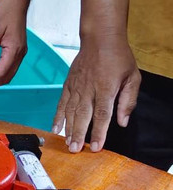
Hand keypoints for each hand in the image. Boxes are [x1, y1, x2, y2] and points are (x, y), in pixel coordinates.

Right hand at [52, 35, 139, 152]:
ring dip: (68, 129)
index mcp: (106, 88)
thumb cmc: (118, 57)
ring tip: (67, 143)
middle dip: (78, 134)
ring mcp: (76, 87)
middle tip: (75, 150)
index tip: (96, 146)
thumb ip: (128, 101)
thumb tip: (122, 122)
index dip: (99, 132)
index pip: (102, 115)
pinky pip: (61, 104)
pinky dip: (57, 117)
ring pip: (70, 112)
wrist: (100, 39)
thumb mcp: (133, 77)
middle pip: (83, 116)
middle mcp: (89, 90)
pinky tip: (56, 129)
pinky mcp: (68, 85)